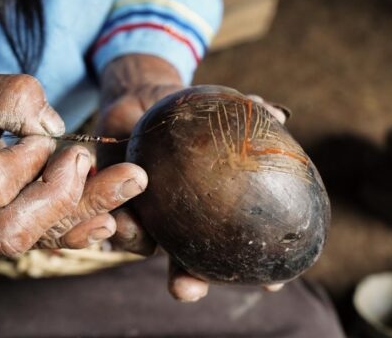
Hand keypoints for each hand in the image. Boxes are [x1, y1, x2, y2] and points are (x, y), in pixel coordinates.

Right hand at [0, 70, 145, 255]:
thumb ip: (12, 97)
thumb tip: (54, 129)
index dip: (29, 159)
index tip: (40, 136)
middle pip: (14, 229)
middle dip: (68, 197)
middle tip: (104, 165)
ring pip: (32, 239)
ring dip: (86, 212)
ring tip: (130, 185)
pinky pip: (37, 243)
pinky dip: (76, 232)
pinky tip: (108, 221)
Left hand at [97, 55, 288, 301]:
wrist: (143, 102)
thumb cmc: (189, 114)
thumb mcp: (217, 110)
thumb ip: (248, 114)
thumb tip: (280, 117)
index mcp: (204, 212)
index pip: (231, 250)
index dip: (253, 272)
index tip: (272, 284)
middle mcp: (174, 221)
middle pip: (183, 264)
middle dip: (187, 282)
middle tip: (188, 290)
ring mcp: (144, 212)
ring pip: (141, 243)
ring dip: (139, 244)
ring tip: (138, 235)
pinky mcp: (111, 199)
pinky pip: (112, 215)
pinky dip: (118, 219)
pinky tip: (120, 214)